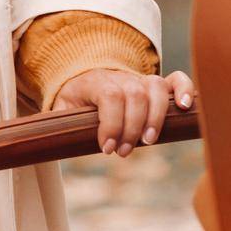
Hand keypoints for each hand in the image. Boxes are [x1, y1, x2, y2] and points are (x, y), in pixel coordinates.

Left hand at [50, 67, 195, 156]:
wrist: (86, 77)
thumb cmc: (75, 99)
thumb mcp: (61, 109)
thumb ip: (58, 123)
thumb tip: (46, 144)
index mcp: (94, 82)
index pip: (108, 96)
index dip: (110, 123)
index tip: (105, 149)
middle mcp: (120, 77)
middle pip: (133, 95)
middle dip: (130, 127)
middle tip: (122, 153)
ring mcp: (139, 79)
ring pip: (155, 89)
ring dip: (155, 117)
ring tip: (148, 141)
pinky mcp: (155, 85)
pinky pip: (175, 79)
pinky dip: (183, 90)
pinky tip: (184, 108)